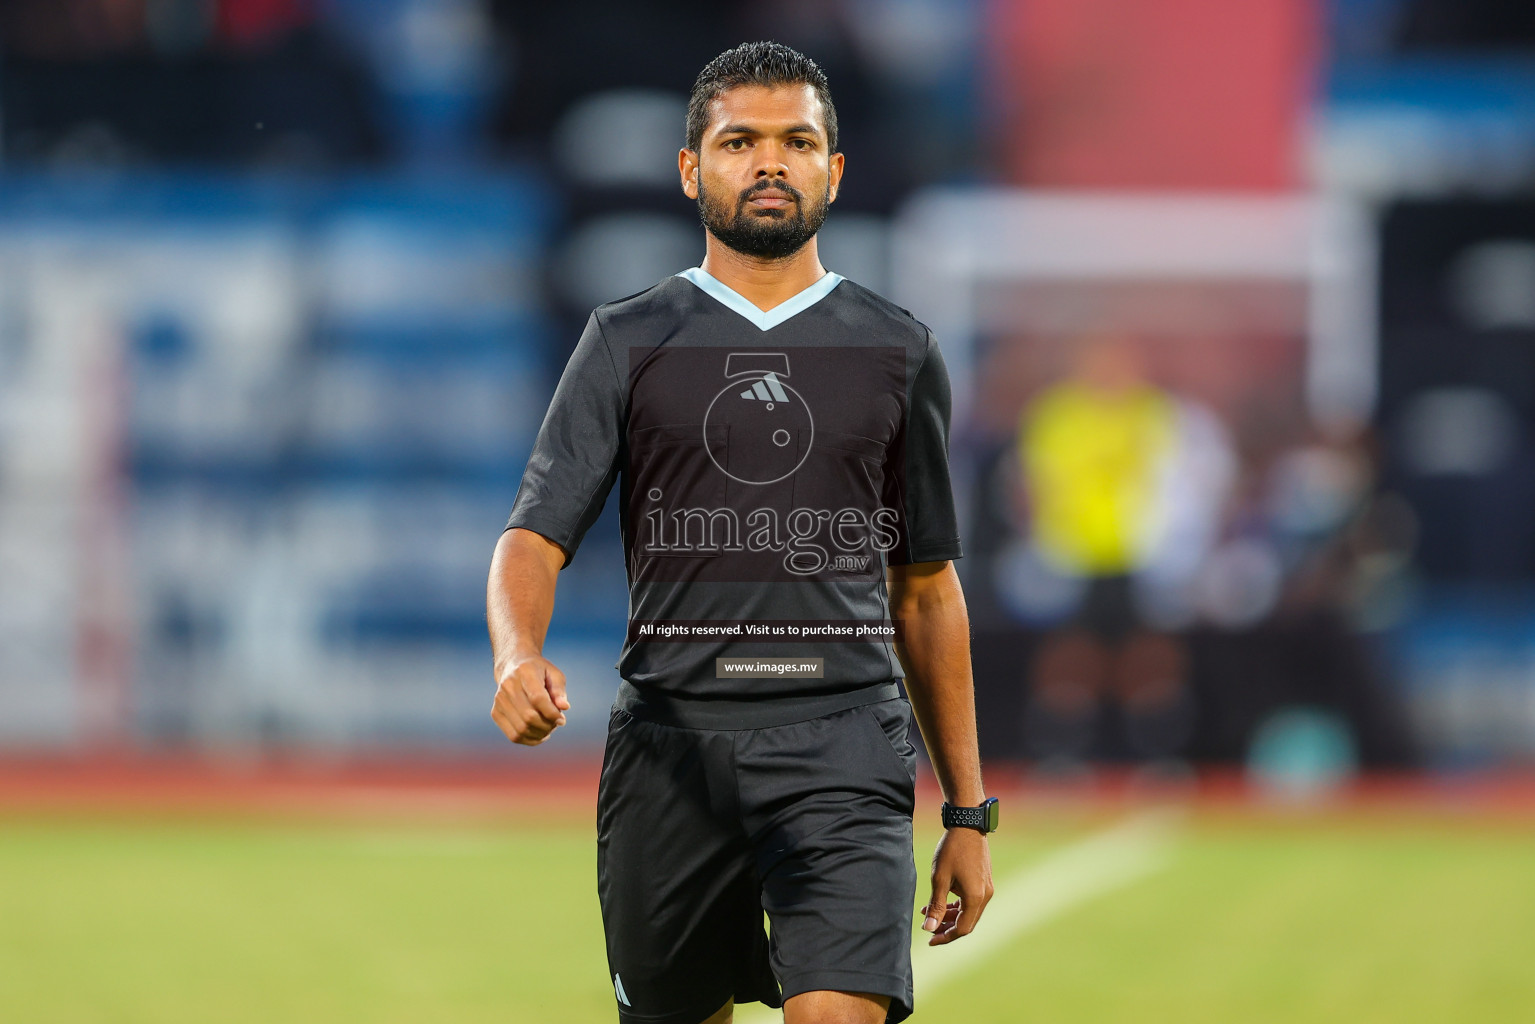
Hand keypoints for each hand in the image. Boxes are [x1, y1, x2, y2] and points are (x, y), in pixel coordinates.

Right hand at [490, 653, 568, 744]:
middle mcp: (508, 686)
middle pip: (529, 716)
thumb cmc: (539, 671)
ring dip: (539, 734)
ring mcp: (499, 700)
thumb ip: (559, 690)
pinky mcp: (496, 712)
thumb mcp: (554, 674)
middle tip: (556, 724)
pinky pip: (513, 735)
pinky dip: (529, 740)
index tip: (562, 719)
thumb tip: (564, 707)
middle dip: (547, 726)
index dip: (552, 713)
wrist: (513, 665)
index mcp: (524, 672)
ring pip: (521, 729)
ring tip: (549, 729)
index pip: (538, 698)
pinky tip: (540, 735)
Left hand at [921, 826, 992, 945]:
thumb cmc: (952, 850)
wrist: (968, 825)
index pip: (962, 929)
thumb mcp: (940, 879)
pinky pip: (972, 901)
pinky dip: (958, 905)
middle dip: (947, 928)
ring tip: (929, 912)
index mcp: (975, 898)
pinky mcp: (985, 881)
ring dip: (951, 915)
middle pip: (967, 923)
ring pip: (969, 912)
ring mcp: (987, 888)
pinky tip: (942, 901)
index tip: (930, 939)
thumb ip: (936, 906)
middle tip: (929, 928)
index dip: (945, 937)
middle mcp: (986, 896)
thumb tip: (929, 928)